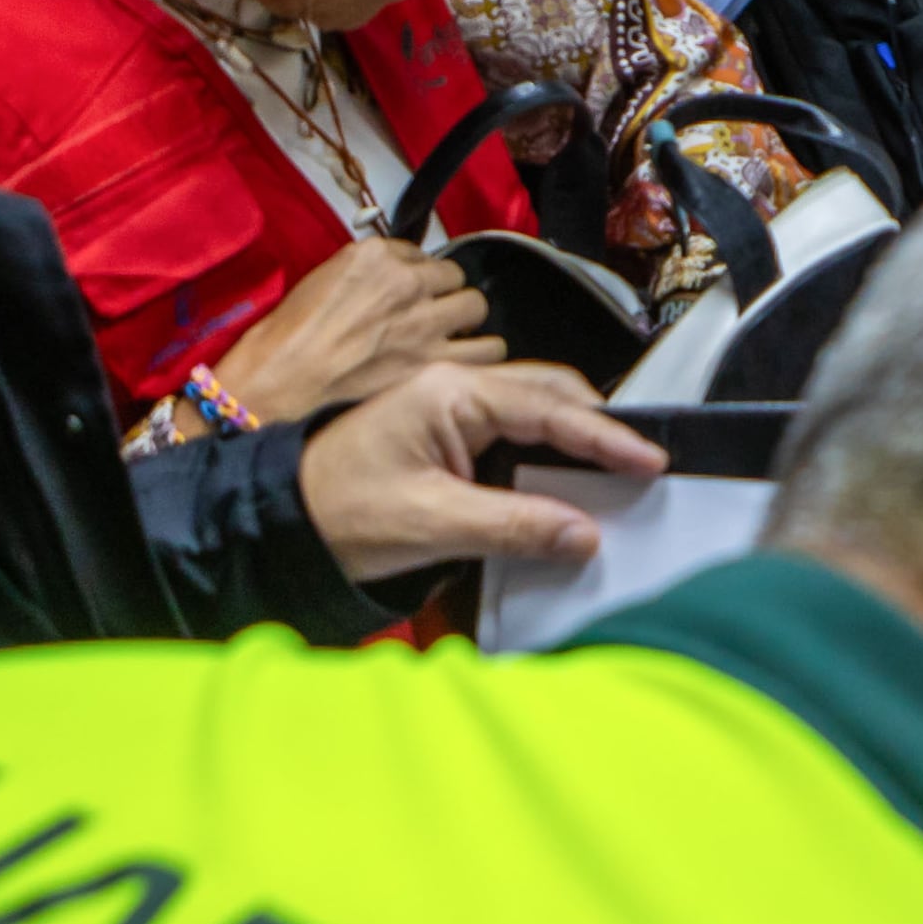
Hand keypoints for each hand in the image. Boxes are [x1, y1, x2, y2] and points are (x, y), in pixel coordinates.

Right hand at [206, 240, 494, 424]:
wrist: (282, 379)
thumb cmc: (291, 333)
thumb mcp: (326, 278)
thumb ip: (370, 273)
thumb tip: (397, 278)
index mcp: (377, 256)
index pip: (420, 254)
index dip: (417, 276)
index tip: (408, 293)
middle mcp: (407, 282)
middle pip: (455, 277)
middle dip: (445, 293)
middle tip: (433, 314)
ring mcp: (425, 322)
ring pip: (476, 307)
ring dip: (466, 320)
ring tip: (454, 335)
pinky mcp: (434, 361)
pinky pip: (487, 350)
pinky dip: (481, 354)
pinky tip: (468, 359)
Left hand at [296, 361, 665, 580]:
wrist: (272, 525)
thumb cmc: (335, 513)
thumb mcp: (431, 523)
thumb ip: (514, 525)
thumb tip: (586, 534)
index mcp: (450, 393)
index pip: (549, 407)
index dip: (605, 436)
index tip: (649, 460)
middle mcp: (453, 389)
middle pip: (549, 396)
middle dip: (598, 429)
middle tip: (642, 466)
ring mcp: (447, 410)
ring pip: (532, 413)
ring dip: (573, 442)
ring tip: (614, 476)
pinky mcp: (442, 437)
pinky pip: (510, 435)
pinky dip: (545, 456)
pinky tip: (562, 486)